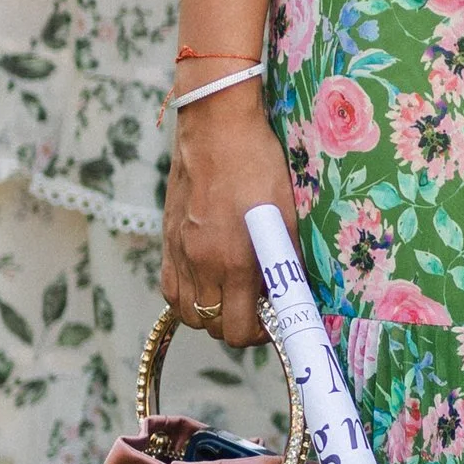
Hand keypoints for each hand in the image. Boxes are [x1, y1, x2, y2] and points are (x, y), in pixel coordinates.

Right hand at [161, 91, 296, 345]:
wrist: (216, 128)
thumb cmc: (260, 165)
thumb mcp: (288, 215)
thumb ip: (287, 260)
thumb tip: (295, 293)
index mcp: (235, 261)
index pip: (240, 330)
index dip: (261, 334)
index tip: (275, 320)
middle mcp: (202, 263)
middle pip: (213, 327)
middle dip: (237, 325)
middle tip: (258, 308)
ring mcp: (179, 252)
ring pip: (187, 313)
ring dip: (210, 313)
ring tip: (232, 295)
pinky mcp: (167, 239)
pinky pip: (170, 288)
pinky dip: (187, 296)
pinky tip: (207, 280)